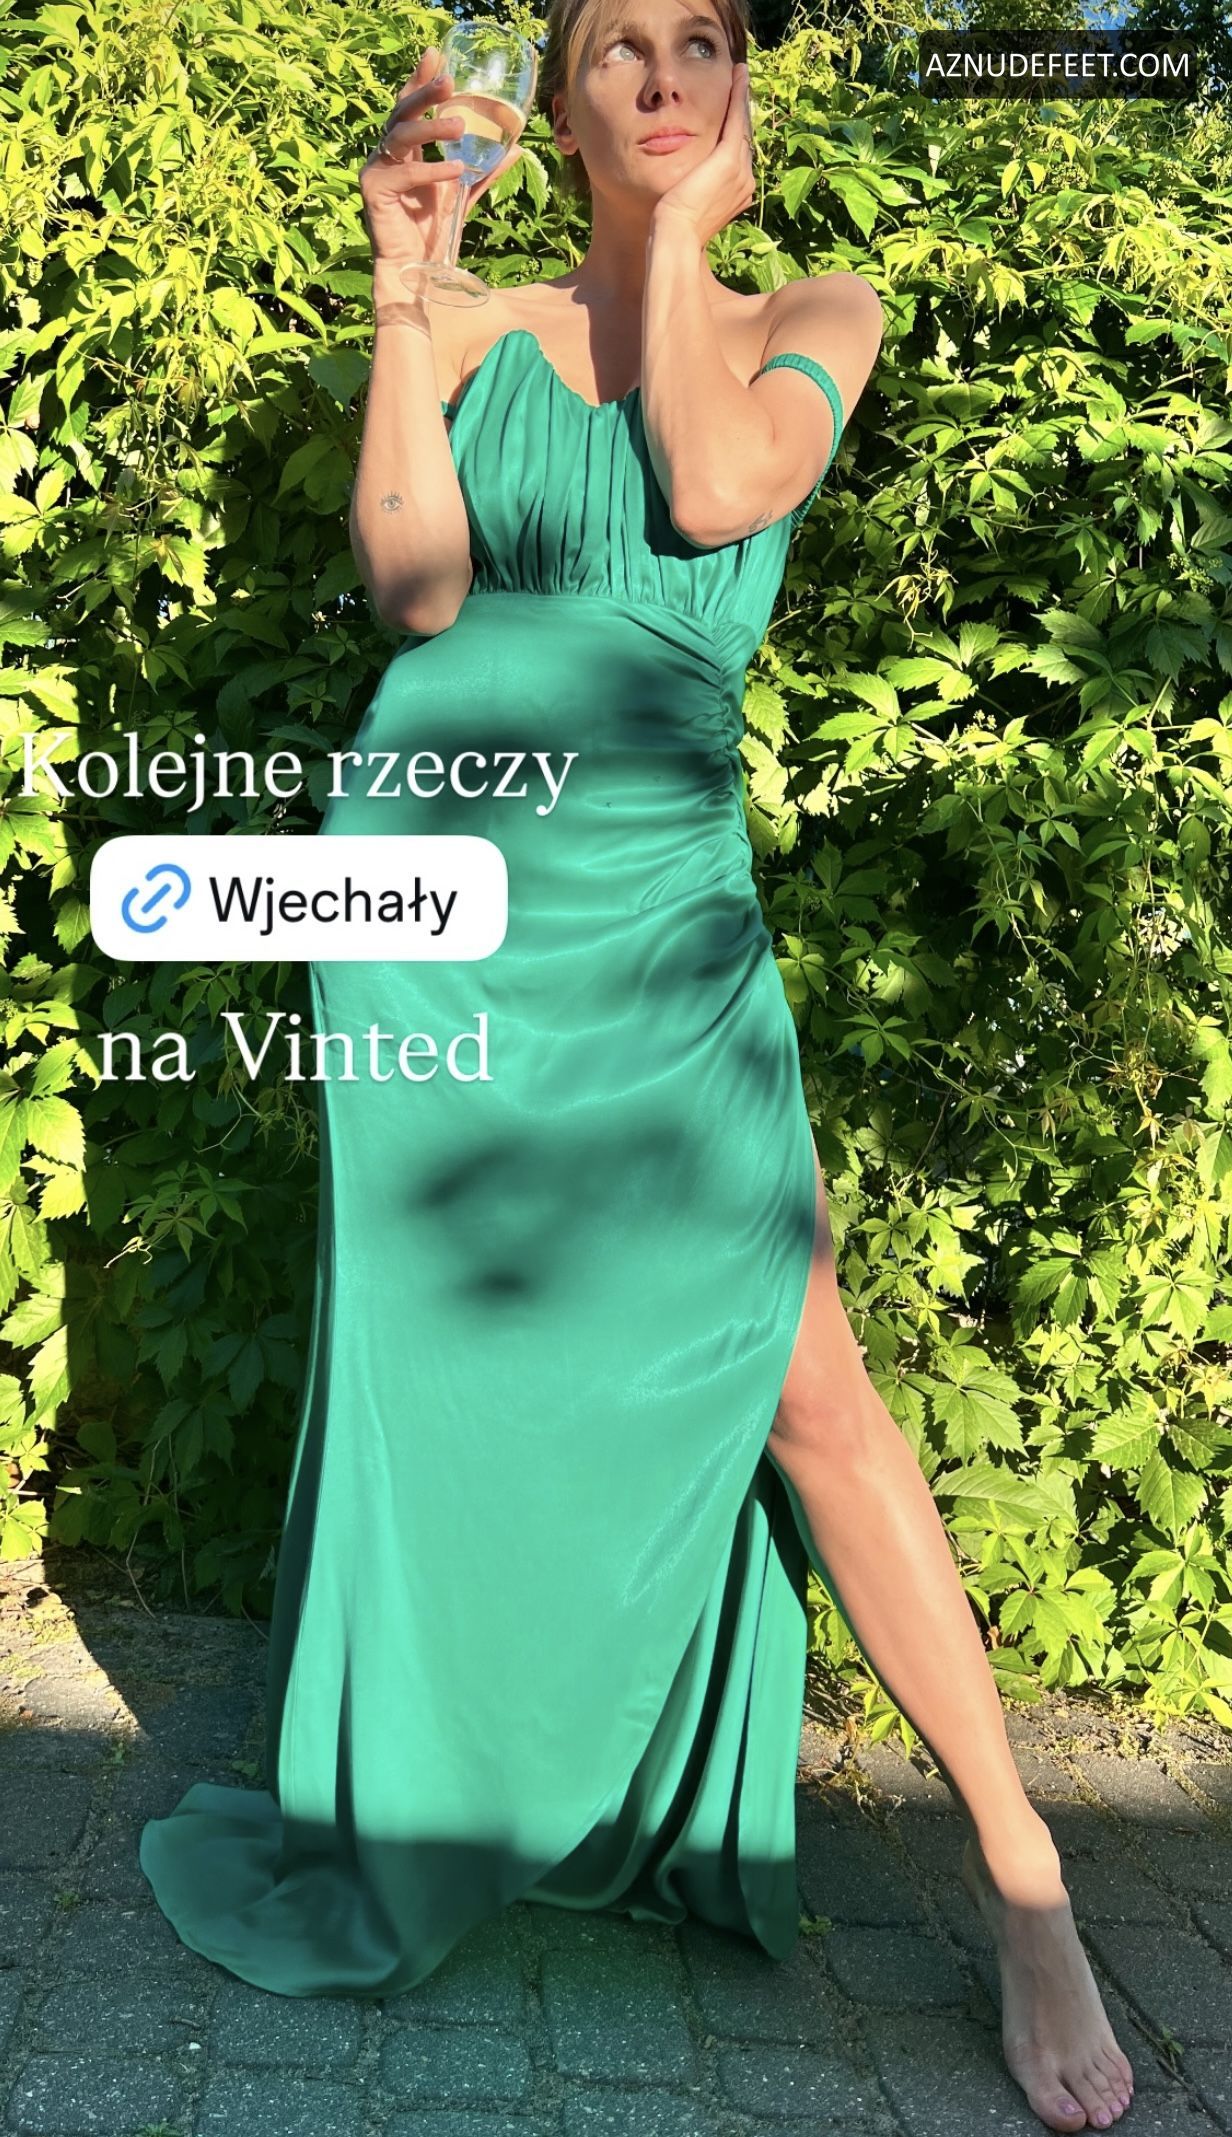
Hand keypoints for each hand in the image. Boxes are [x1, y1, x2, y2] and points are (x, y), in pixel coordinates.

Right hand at [358, 45, 521, 265]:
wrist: (415, 273)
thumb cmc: (432, 234)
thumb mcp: (463, 193)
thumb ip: (484, 170)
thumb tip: (515, 147)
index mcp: (405, 150)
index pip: (411, 106)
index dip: (420, 79)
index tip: (436, 54)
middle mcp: (387, 155)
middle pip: (402, 111)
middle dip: (424, 92)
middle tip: (449, 81)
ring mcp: (377, 171)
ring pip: (401, 135)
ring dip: (432, 128)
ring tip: (459, 125)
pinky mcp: (374, 191)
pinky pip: (404, 173)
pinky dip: (430, 170)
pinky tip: (454, 170)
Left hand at [650, 61, 754, 247]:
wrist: (676, 237)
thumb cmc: (675, 229)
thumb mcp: (689, 206)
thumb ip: (695, 191)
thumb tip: (686, 188)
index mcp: (736, 194)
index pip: (737, 154)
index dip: (735, 131)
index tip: (731, 113)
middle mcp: (744, 182)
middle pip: (744, 137)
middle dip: (741, 110)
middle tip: (739, 84)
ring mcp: (739, 172)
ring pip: (742, 125)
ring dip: (742, 98)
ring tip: (739, 76)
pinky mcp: (728, 161)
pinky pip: (736, 119)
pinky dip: (738, 95)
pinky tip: (737, 74)